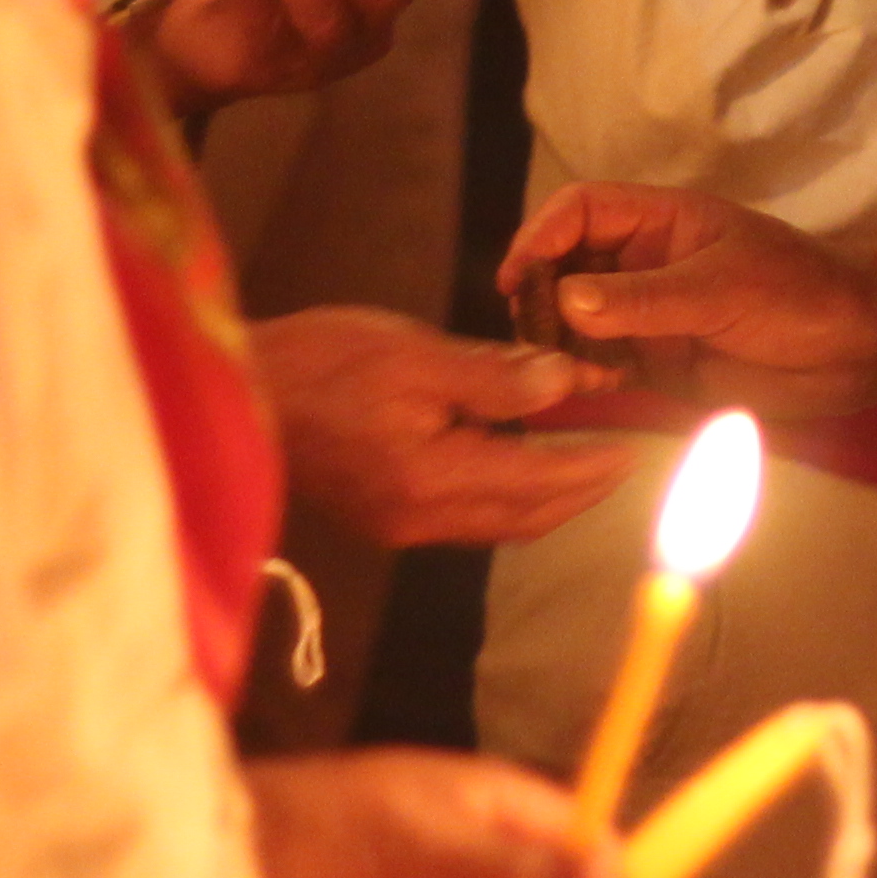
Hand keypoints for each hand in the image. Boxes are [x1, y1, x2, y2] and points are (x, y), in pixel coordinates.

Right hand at [253, 308, 644, 548]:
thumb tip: (567, 386)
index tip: (639, 446)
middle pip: (529, 515)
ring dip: (551, 495)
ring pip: (502, 522)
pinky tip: (525, 460)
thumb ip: (496, 376)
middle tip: (628, 454)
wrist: (237, 392)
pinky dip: (511, 494)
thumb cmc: (320, 361)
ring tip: (590, 456)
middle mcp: (423, 518)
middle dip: (585, 488)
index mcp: (434, 478)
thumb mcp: (415, 352)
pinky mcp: (385, 517)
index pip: (541, 480)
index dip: (597, 465)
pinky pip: (470, 517)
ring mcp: (402, 525)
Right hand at [505, 181, 876, 413]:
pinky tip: (586, 391)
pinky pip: (600, 366)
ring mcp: (646, 316)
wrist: (858, 350)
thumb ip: (646, 299)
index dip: (541, 236)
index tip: (518, 277)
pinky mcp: (655, 364)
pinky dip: (583, 377)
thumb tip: (566, 301)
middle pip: (563, 268)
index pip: (580, 211)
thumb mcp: (722, 286)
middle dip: (541, 298)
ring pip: (573, 323)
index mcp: (660, 222)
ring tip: (558, 373)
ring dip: (557, 345)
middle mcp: (642, 265)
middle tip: (536, 340)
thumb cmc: (802, 293)